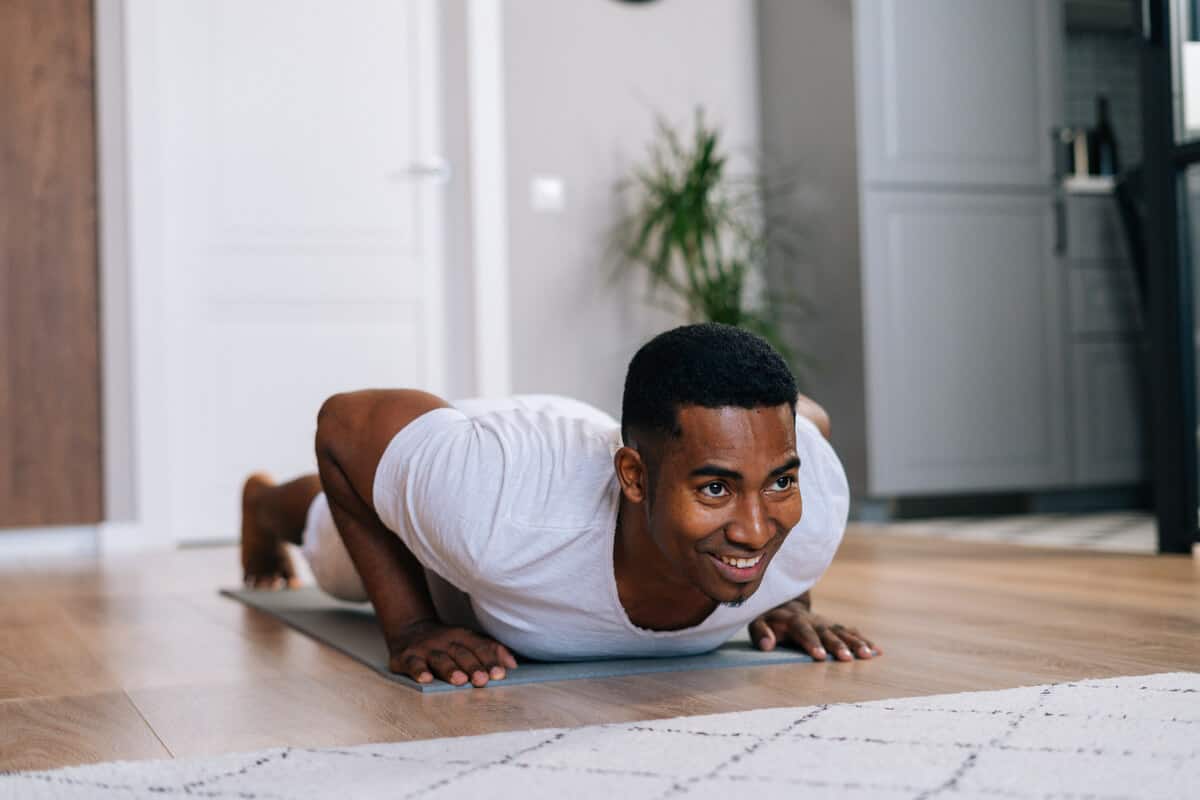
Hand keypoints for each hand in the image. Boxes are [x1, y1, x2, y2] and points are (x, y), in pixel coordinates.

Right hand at [387, 620, 518, 686]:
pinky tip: (426, 679)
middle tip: (483, 680)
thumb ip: (490, 650)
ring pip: (439, 658)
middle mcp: (444, 641)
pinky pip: (412, 664)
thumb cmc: (445, 643)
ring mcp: (425, 649)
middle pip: (461, 653)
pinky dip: (419, 671)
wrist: (408, 630)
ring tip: (460, 680)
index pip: (479, 646)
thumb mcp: (467, 641)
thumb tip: (513, 665)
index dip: (490, 659)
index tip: (501, 674)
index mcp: (462, 636)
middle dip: (473, 666)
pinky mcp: (406, 657)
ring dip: (450, 669)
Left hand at [748, 600, 880, 661]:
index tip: (820, 656)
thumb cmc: (767, 617)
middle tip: (847, 658)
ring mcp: (826, 623)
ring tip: (868, 655)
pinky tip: (877, 651)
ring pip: (843, 632)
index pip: (803, 631)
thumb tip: (767, 645)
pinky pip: (850, 632)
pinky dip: (864, 640)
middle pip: (827, 632)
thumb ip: (761, 633)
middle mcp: (813, 620)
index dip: (811, 642)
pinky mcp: (834, 626)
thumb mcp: (756, 622)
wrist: (783, 601)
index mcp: (793, 620)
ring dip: (856, 643)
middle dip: (837, 645)